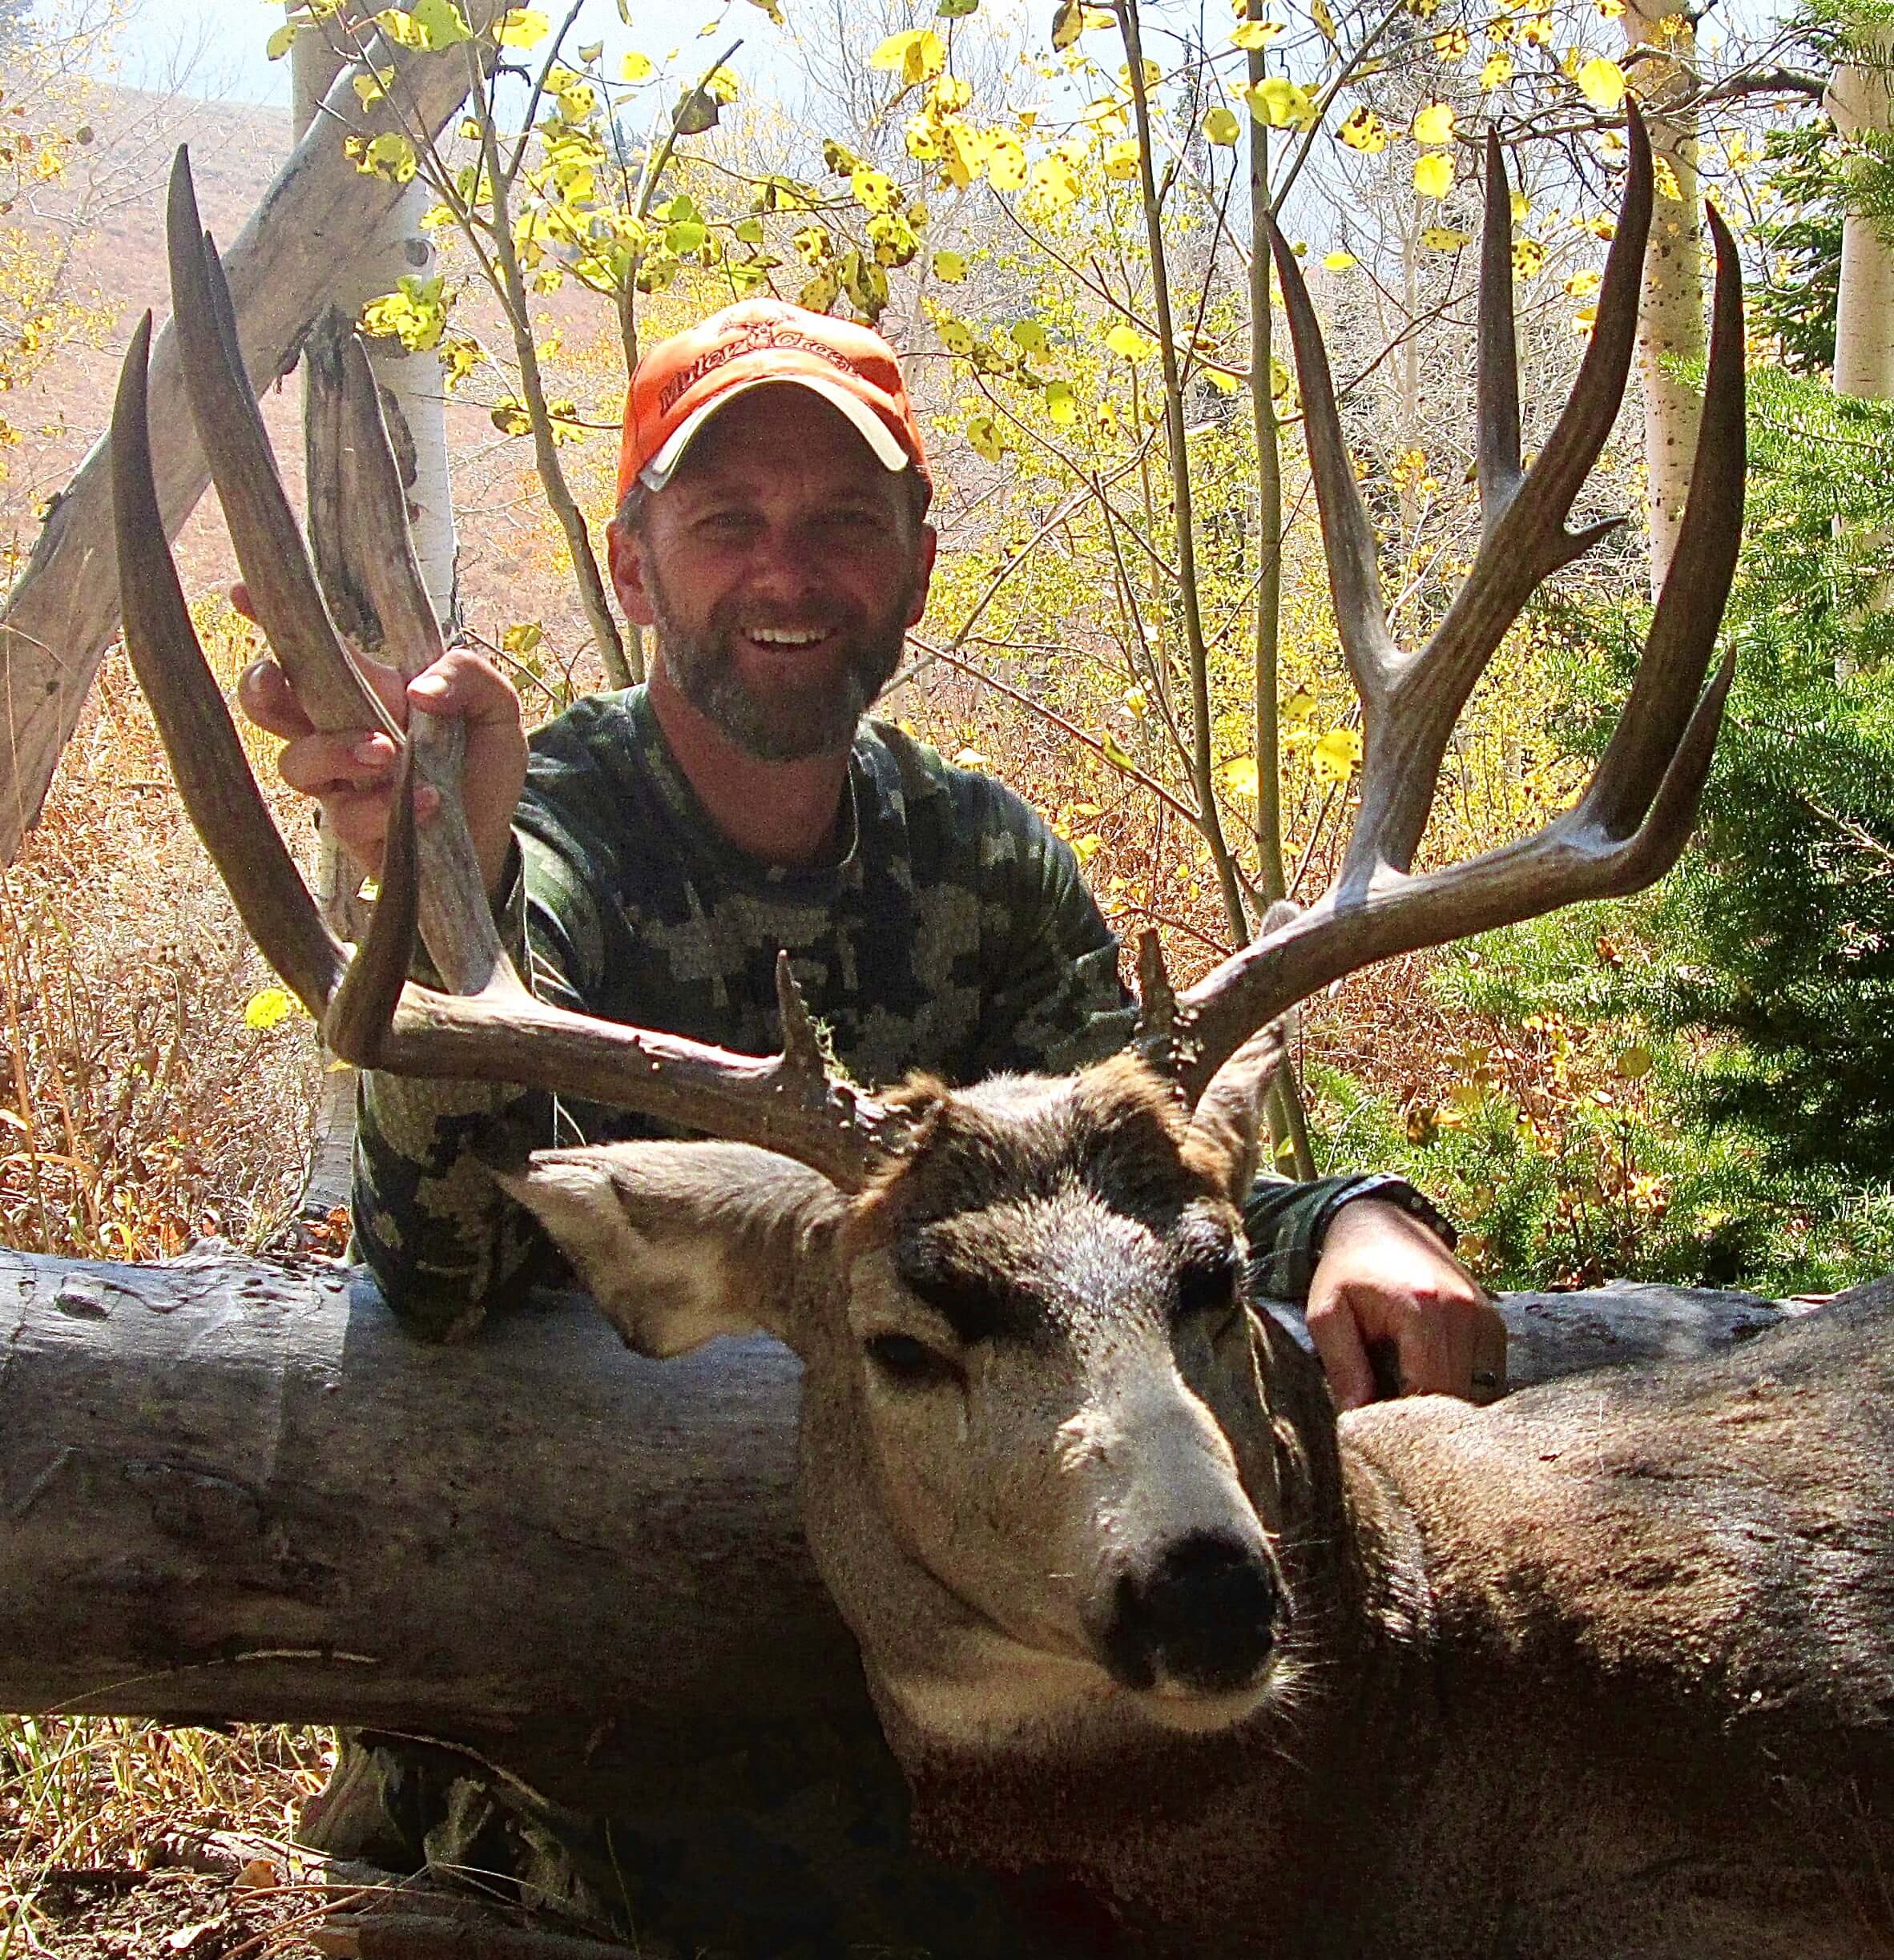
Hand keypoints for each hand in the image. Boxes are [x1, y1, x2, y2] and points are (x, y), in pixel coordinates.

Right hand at [232, 586, 527, 901]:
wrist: (493, 834)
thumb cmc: (482, 763)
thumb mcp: (496, 708)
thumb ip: (468, 676)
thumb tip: (418, 689)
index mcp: (366, 689)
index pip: (312, 649)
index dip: (270, 620)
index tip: (242, 595)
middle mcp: (337, 730)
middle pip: (267, 703)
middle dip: (261, 689)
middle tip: (281, 683)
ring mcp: (338, 781)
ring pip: (295, 762)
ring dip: (335, 751)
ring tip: (388, 754)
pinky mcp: (351, 828)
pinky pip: (344, 816)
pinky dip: (383, 806)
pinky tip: (430, 801)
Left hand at [1305, 1198, 1505, 1409]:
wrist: (1376, 1222)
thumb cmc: (1345, 1271)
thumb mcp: (1327, 1314)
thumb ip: (1343, 1367)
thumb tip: (1359, 1421)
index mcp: (1421, 1308)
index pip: (1427, 1390)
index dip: (1405, 1420)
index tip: (1381, 1433)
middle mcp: (1463, 1310)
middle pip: (1458, 1395)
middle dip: (1427, 1418)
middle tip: (1395, 1424)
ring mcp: (1484, 1314)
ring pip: (1480, 1390)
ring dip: (1449, 1406)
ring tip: (1410, 1400)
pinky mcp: (1493, 1320)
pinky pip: (1490, 1375)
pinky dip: (1465, 1389)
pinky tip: (1433, 1385)